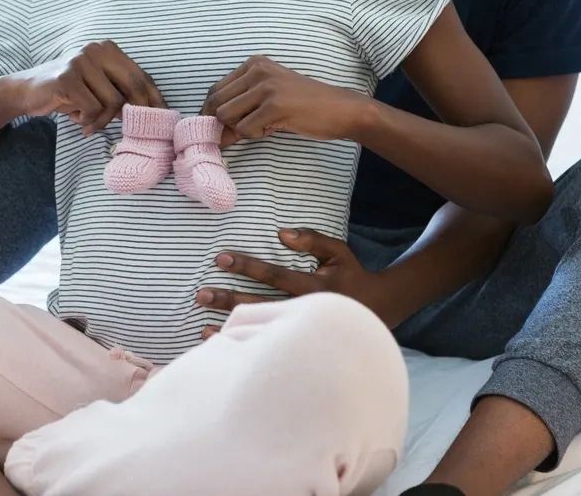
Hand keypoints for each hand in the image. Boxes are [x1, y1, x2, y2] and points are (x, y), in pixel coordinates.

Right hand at [11, 40, 164, 134]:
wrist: (27, 91)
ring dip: (102, 120)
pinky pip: (92, 108)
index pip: (141, 75)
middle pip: (133, 85)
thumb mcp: (98, 87)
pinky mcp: (67, 78)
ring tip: (88, 122)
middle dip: (138, 112)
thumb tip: (152, 112)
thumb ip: (121, 92)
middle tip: (133, 130)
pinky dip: (87, 120)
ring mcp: (80, 62)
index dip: (155, 99)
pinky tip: (76, 118)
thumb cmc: (68, 92)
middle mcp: (96, 50)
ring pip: (113, 101)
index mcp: (108, 49)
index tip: (163, 118)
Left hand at [194, 228, 388, 336]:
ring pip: (263, 331)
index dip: (247, 265)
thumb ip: (312, 240)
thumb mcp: (339, 253)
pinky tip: (224, 345)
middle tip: (201, 294)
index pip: (274, 274)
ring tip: (201, 325)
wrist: (379, 313)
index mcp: (315, 287)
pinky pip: (269, 347)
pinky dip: (246, 346)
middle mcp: (305, 312)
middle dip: (229, 300)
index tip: (220, 258)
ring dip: (232, 328)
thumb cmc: (353, 278)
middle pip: (261, 305)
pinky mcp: (300, 346)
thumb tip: (280, 233)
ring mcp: (302, 333)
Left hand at [200, 56, 364, 146]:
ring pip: (225, 116)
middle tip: (242, 133)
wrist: (341, 109)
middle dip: (223, 124)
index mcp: (254, 63)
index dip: (212, 113)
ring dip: (240, 129)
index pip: (215, 89)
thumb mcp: (269, 95)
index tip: (221, 129)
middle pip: (216, 103)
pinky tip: (274, 128)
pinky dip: (255, 135)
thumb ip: (241, 104)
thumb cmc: (305, 105)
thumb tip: (211, 128)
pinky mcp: (274, 105)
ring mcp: (265, 86)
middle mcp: (257, 70)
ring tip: (264, 126)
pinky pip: (244, 129)